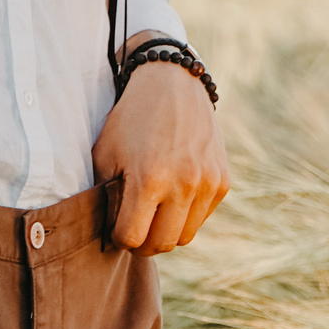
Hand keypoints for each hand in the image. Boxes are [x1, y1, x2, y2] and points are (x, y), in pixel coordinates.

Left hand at [92, 57, 230, 254]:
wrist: (172, 84)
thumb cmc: (131, 120)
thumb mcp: (106, 154)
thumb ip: (107, 196)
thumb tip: (110, 233)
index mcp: (149, 179)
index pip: (133, 238)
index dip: (119, 238)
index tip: (116, 227)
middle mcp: (183, 184)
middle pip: (162, 244)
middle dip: (143, 243)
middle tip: (134, 231)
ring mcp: (207, 183)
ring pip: (185, 236)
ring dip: (166, 232)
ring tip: (153, 215)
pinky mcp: (222, 181)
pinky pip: (202, 217)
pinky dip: (187, 215)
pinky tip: (174, 195)